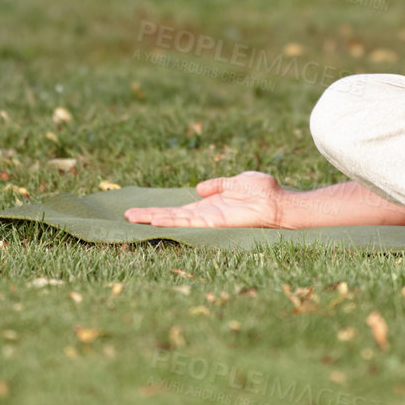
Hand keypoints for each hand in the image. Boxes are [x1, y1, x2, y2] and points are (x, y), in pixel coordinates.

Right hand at [123, 170, 286, 227]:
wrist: (278, 202)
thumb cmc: (263, 192)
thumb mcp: (236, 181)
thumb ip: (218, 184)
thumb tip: (198, 188)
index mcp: (209, 205)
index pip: (179, 210)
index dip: (161, 210)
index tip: (141, 210)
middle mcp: (205, 215)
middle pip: (171, 217)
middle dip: (149, 216)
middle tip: (126, 215)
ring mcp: (209, 220)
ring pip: (175, 221)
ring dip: (154, 219)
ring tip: (133, 218)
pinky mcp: (214, 222)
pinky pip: (189, 223)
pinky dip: (172, 222)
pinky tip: (156, 221)